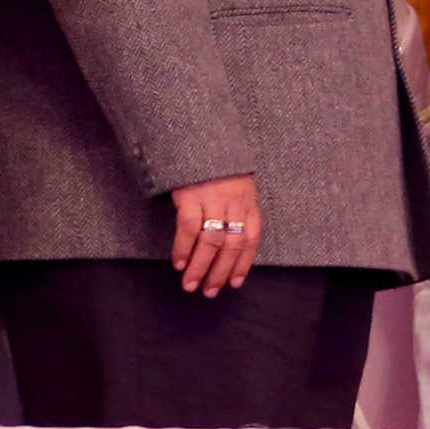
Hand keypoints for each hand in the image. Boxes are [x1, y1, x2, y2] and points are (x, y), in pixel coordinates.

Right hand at [167, 174, 260, 295]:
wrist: (199, 136)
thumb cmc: (217, 167)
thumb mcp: (237, 186)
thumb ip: (237, 210)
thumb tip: (230, 244)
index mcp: (248, 201)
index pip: (251, 238)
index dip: (243, 263)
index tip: (234, 283)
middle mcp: (234, 202)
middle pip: (232, 245)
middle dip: (220, 272)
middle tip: (210, 292)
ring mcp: (213, 199)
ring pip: (211, 241)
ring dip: (200, 267)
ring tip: (190, 284)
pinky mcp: (191, 195)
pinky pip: (188, 228)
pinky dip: (183, 248)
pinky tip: (179, 263)